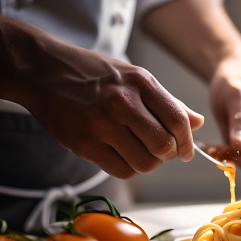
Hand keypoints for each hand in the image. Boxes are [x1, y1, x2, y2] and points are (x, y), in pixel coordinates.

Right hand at [0, 14, 203, 178]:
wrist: (42, 70)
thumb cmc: (93, 74)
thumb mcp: (135, 77)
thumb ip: (167, 102)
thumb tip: (198, 122)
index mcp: (141, 82)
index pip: (177, 120)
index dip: (187, 141)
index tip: (186, 151)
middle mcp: (123, 103)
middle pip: (163, 145)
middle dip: (169, 154)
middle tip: (162, 152)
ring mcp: (102, 125)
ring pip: (145, 163)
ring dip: (149, 163)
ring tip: (141, 152)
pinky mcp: (84, 144)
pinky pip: (122, 170)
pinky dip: (129, 168)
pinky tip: (123, 155)